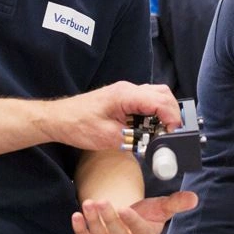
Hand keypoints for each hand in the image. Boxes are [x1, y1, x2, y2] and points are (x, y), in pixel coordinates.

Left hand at [43, 82, 182, 150]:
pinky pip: (146, 102)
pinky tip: (149, 129)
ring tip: (161, 133)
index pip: (160, 101)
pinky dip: (153, 114)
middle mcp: (128, 89)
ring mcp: (125, 93)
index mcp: (125, 95)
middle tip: (172, 134)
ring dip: (163, 113)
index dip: (172, 117)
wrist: (58, 119)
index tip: (174, 133)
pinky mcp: (122, 99)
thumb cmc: (78, 125)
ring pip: (156, 96)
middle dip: (173, 113)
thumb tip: (154, 144)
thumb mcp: (109, 138)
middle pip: (163, 94)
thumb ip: (135, 140)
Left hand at [71, 191, 197, 233]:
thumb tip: (194, 198)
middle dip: (108, 219)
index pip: (139, 232)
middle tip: (100, 201)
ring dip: (92, 222)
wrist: (129, 222)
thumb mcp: (160, 207)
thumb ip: (175, 203)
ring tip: (88, 202)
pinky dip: (80, 231)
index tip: (123, 207)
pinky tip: (76, 216)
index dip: (131, 221)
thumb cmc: (147, 214)